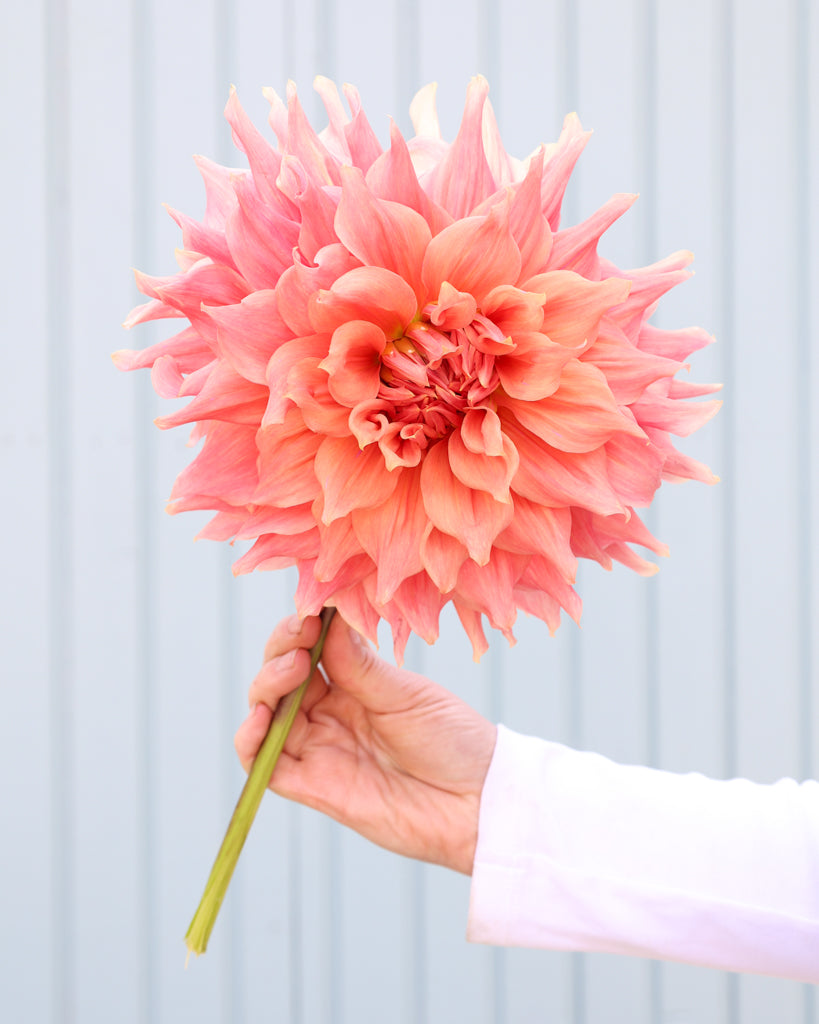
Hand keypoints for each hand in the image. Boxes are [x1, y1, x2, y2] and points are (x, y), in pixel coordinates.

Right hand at [235, 612, 496, 874]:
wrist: (476, 801)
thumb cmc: (451, 739)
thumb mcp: (406, 693)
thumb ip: (360, 663)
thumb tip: (328, 614)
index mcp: (353, 684)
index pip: (308, 649)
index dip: (300, 630)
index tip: (310, 612)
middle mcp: (329, 714)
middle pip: (280, 678)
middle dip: (281, 652)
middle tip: (300, 638)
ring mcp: (318, 748)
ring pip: (266, 714)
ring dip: (264, 687)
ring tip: (289, 670)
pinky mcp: (312, 786)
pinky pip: (264, 764)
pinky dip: (249, 740)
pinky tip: (260, 718)